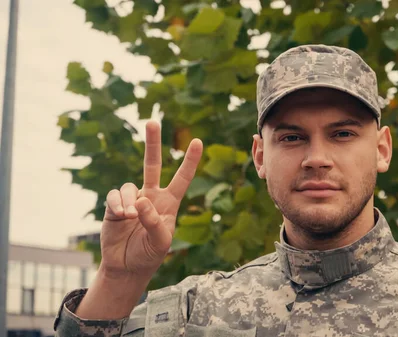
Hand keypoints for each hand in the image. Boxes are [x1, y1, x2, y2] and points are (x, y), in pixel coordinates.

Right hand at [100, 120, 202, 279]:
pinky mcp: (114, 206)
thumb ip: (154, 221)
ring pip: (129, 187)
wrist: (126, 267)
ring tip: (129, 218)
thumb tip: (141, 201)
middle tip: (152, 121)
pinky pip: (114, 196)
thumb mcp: (160, 242)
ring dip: (128, 201)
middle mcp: (151, 196)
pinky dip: (117, 204)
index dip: (190, 161)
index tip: (199, 142)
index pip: (182, 178)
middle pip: (152, 165)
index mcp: (169, 203)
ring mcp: (132, 199)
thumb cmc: (149, 254)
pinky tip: (120, 216)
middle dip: (152, 143)